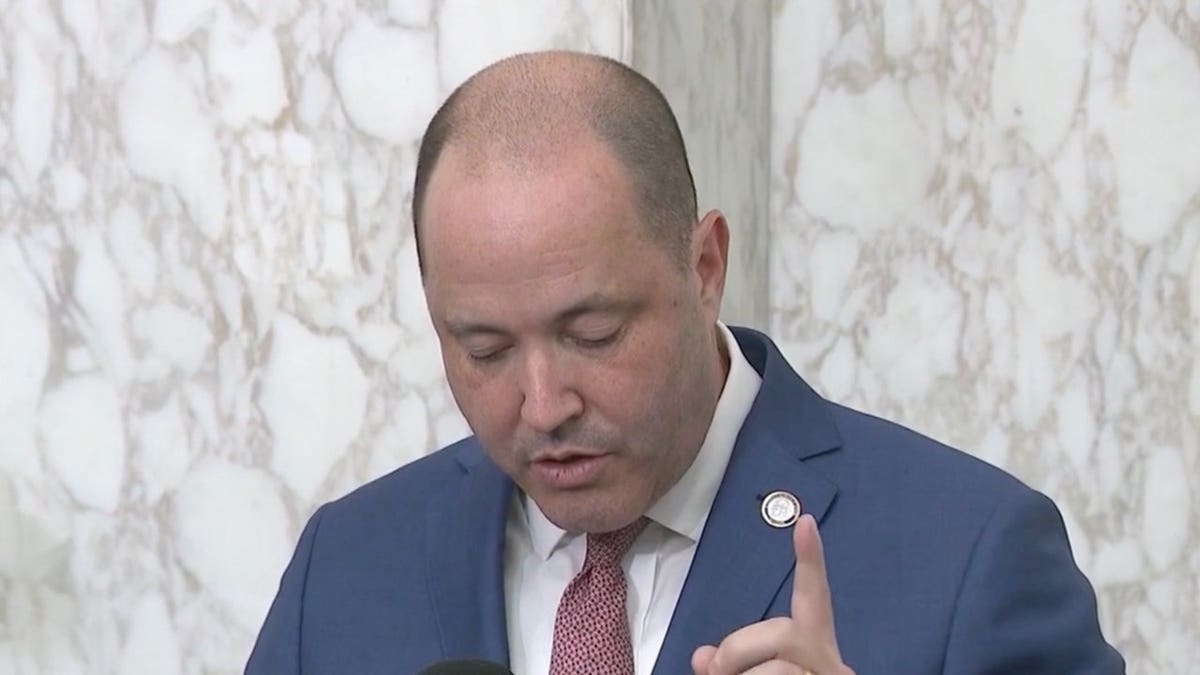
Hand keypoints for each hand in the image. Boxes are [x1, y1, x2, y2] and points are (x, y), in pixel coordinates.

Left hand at [691, 514, 853, 674]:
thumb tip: (703, 656)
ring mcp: (827, 673)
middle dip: (736, 651)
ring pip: (774, 669)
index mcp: (810, 646)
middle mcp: (827, 658)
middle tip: (718, 673)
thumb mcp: (745, 674)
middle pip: (781, 630)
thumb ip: (728, 663)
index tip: (806, 522)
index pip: (812, 597)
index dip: (810, 560)